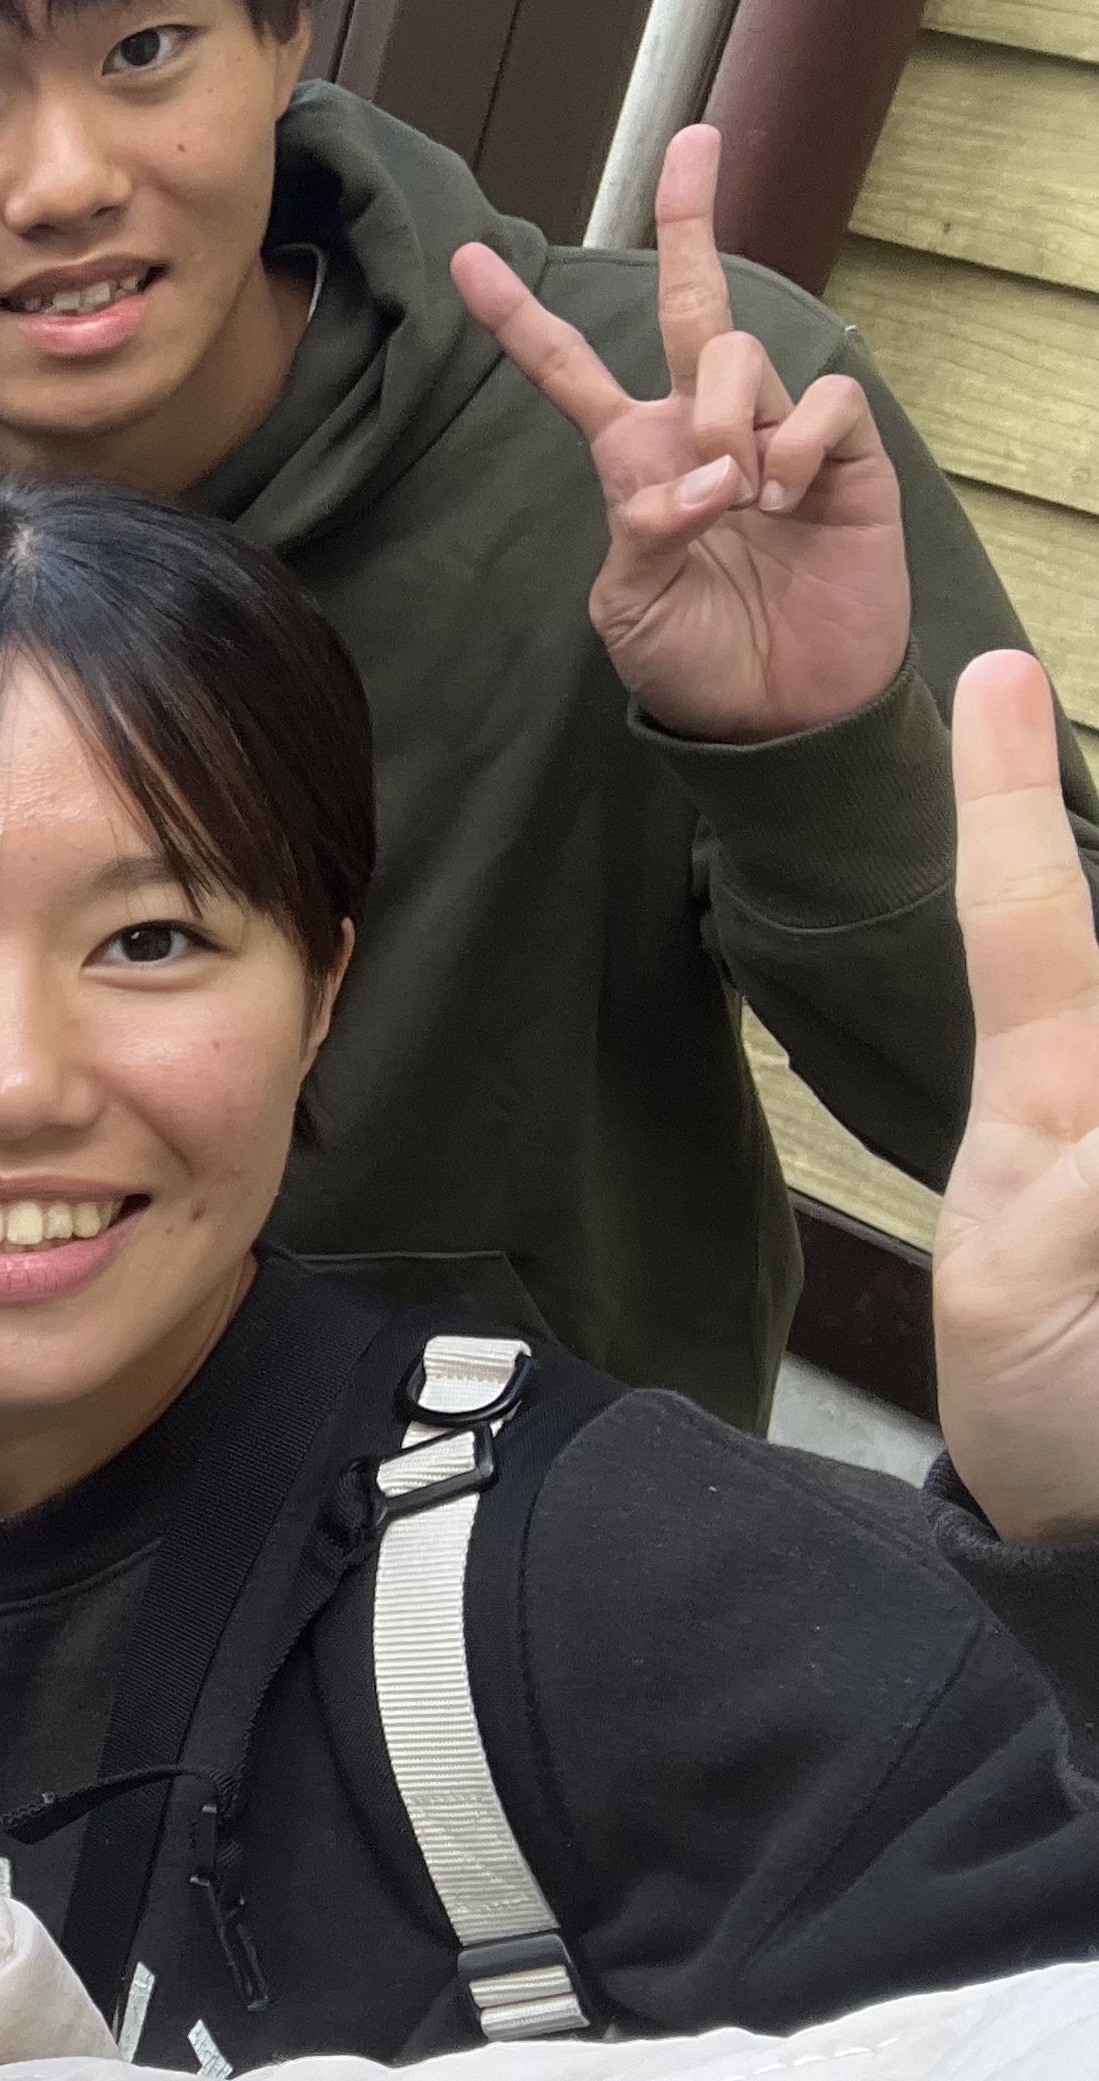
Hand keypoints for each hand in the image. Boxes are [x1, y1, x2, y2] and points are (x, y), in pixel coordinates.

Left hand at [451, 124, 906, 743]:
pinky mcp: (845, 455)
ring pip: (742, 353)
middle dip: (689, 219)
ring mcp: (777, 433)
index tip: (464, 258)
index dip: (517, 317)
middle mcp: (703, 426)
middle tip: (694, 142)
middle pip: (692, 303)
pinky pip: (822, 401)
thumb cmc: (692, 658)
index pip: (567, 370)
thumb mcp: (629, 607)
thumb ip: (641, 534)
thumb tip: (701, 478)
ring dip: (728, 414)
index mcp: (633, 455)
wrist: (778, 713)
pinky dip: (795, 443)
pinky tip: (784, 497)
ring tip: (737, 499)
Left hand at [935, 649, 1098, 1544]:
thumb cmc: (1051, 1401)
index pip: (1033, 920)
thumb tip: (1093, 1109)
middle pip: (1077, 961)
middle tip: (1059, 1217)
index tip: (991, 679)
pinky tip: (1091, 1302)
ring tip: (1080, 1300)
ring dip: (1077, 1182)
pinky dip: (1088, 1206)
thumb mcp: (1031, 1293)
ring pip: (1084, 1025)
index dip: (1007, 803)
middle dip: (1061, 1049)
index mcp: (1058, 1096)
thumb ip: (1080, 1183)